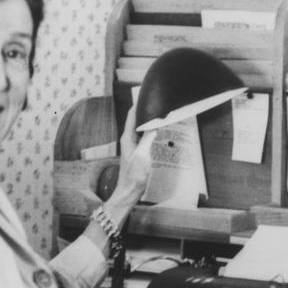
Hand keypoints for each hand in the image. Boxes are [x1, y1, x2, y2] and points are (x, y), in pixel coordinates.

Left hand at [103, 108, 154, 224]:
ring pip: (140, 128)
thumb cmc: (134, 176)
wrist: (129, 192)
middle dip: (145, 111)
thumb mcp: (143, 155)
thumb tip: (153, 124)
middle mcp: (128, 139)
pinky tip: (158, 134)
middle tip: (157, 104)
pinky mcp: (137, 152)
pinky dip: (151, 133)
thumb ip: (147, 138)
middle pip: (136, 120)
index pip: (131, 115)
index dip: (138, 104)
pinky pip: (144, 137)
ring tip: (160, 116)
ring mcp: (132, 146)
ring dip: (149, 122)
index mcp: (127, 137)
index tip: (146, 95)